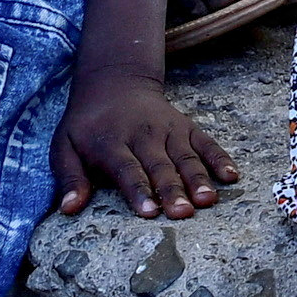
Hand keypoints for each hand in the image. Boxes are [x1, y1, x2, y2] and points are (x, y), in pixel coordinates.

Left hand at [55, 65, 238, 218]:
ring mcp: (168, 130)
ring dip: (197, 179)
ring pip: (185, 157)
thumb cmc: (86, 125)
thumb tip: (68, 209)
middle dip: (171, 190)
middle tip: (182, 213)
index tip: (149, 212)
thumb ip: (69, 177)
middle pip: (159, 166)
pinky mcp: (186, 127)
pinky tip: (232, 176)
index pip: (126, 169)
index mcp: (111, 143)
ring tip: (208, 201)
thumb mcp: (64, 146)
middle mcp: (142, 136)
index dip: (138, 190)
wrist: (114, 83)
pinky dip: (220, 158)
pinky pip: (206, 143)